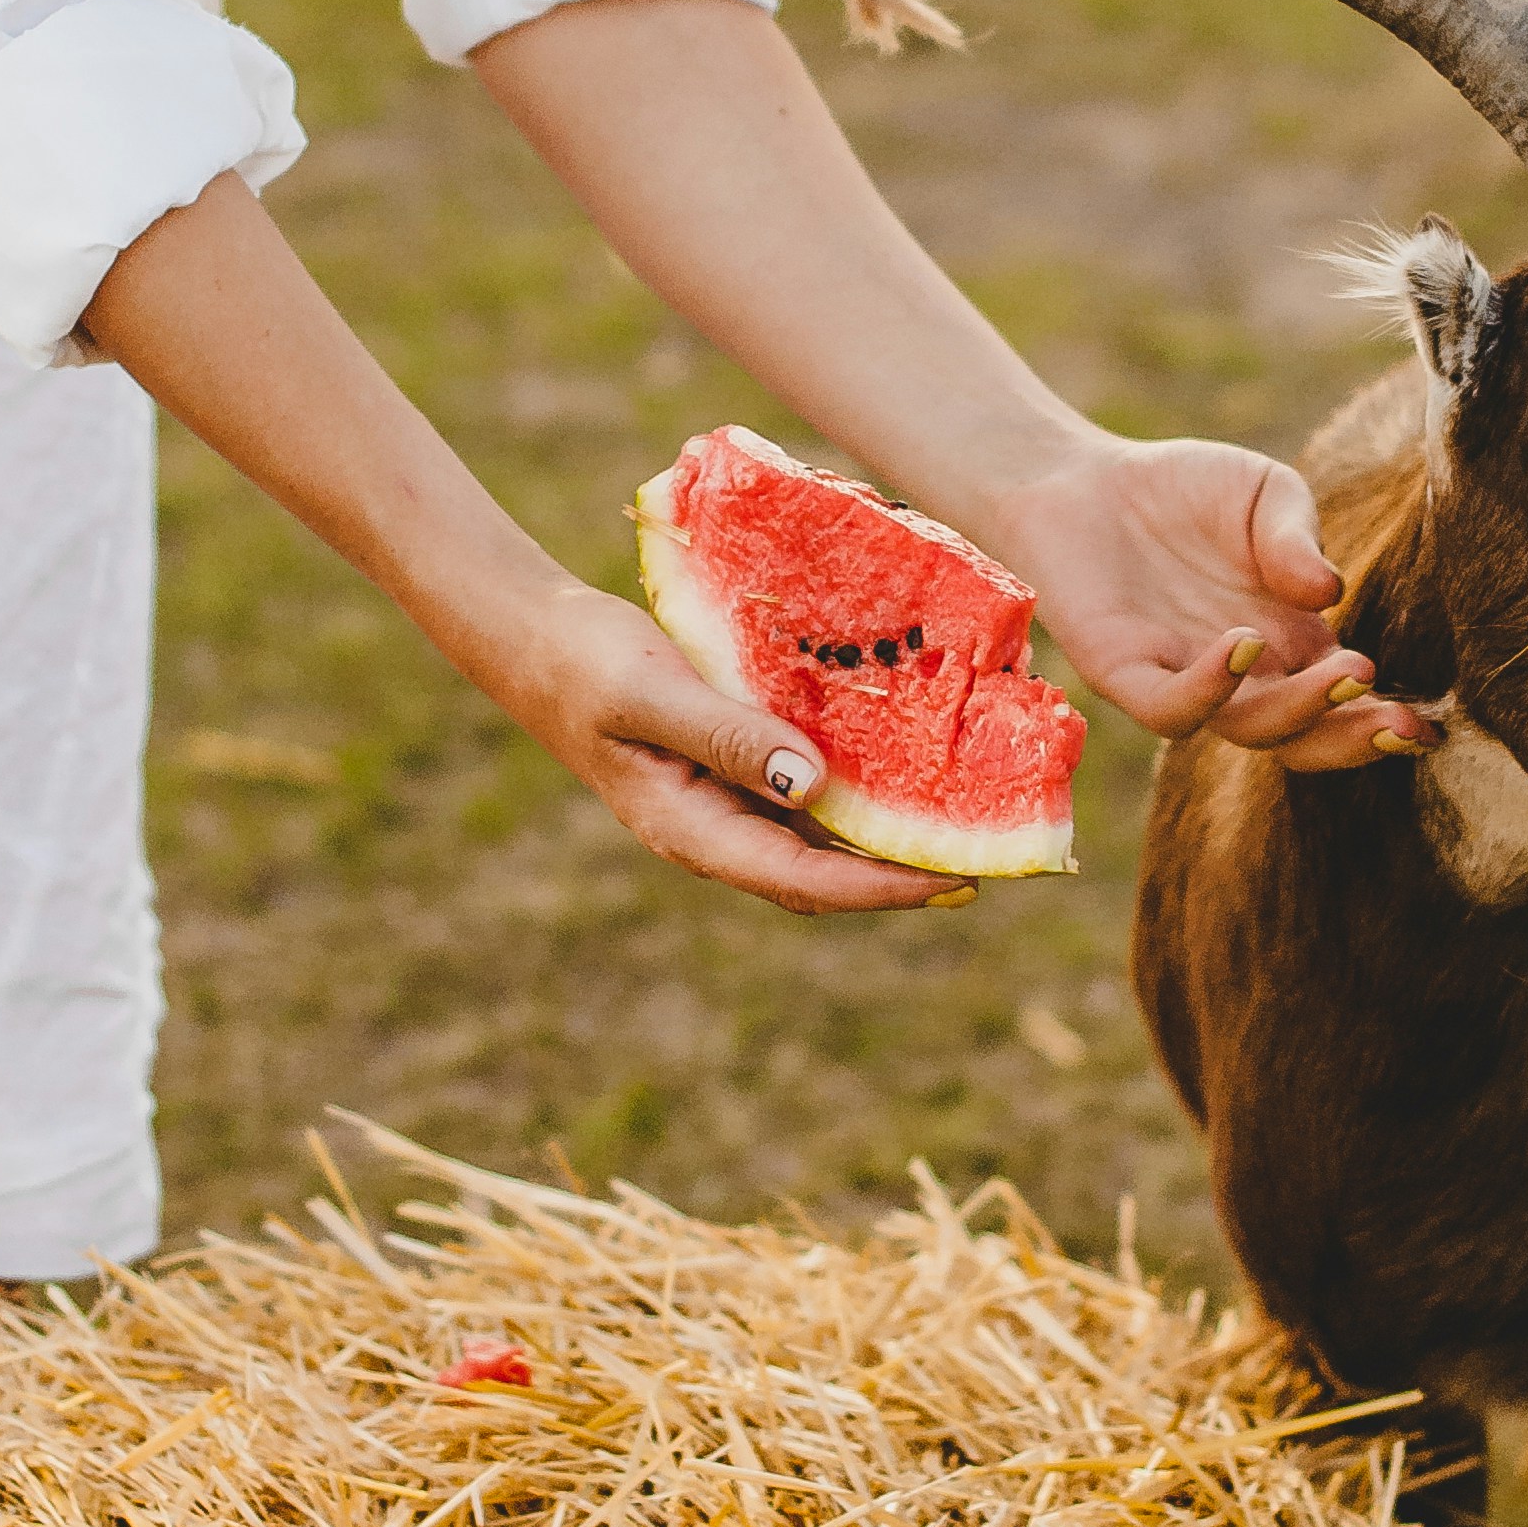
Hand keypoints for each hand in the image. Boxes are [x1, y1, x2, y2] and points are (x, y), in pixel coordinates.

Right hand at [502, 581, 952, 914]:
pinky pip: (807, 789)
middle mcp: (719, 829)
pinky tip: (907, 759)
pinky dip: (859, 784)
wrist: (538, 638)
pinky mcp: (735, 764)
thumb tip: (812, 787)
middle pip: (825, 873)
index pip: (804, 881)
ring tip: (967, 816)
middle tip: (989, 857)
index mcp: (693, 831)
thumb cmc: (587, 665)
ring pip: (821, 835)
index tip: (955, 879)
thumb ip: (729, 738)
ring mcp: (726, 801)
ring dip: (888, 833)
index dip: (882, 887)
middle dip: (903, 873)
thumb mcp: (655, 696)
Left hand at [988, 434, 1418, 771]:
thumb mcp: (1263, 492)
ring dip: (1301, 712)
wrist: (1079, 478)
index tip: (1433, 726)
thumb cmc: (1181, 491)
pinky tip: (1243, 645)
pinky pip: (1169, 708)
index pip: (1345, 704)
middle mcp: (1244, 678)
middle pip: (1305, 737)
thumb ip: (1296, 537)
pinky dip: (1210, 688)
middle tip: (1401, 719)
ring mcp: (1185, 679)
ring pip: (1249, 731)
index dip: (1385, 724)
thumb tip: (1330, 590)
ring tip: (1344, 672)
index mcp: (1290, 645)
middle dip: (1355, 738)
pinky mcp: (1125, 673)